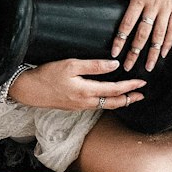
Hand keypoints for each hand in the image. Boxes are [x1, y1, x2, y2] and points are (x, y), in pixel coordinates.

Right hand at [9, 58, 145, 111]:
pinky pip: (97, 106)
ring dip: (119, 102)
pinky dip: (107, 102)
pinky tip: (109, 98)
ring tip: (130, 97)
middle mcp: (86, 102)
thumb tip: (114, 65)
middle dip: (129, 99)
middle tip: (141, 95)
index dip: (130, 86)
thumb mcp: (71, 65)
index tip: (142, 82)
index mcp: (86, 91)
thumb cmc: (48, 75)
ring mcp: (80, 106)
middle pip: (113, 103)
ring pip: (105, 106)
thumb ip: (94, 66)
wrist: (30, 90)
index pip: (114, 90)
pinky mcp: (75, 106)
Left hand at [95, 0, 171, 71]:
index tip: (115, 53)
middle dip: (135, 52)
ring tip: (148, 67)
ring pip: (159, 35)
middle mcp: (154, 5)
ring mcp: (167, 7)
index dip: (121, 40)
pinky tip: (162, 53)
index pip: (128, 23)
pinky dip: (168, 42)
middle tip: (128, 67)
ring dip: (152, 53)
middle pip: (143, 34)